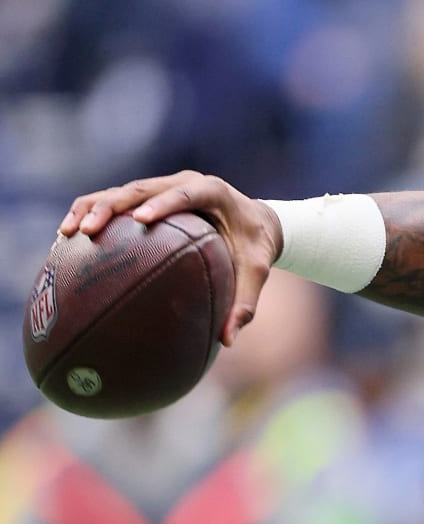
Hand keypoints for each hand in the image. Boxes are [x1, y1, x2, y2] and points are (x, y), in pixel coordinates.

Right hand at [59, 171, 282, 345]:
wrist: (256, 222)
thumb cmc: (255, 247)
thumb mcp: (257, 272)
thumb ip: (245, 303)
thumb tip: (227, 341)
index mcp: (213, 191)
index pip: (185, 193)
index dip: (163, 203)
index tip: (141, 220)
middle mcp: (183, 182)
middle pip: (141, 188)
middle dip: (111, 206)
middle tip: (88, 230)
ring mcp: (162, 187)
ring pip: (120, 191)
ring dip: (91, 208)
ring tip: (68, 233)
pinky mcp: (148, 196)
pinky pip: (114, 201)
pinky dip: (90, 213)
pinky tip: (67, 239)